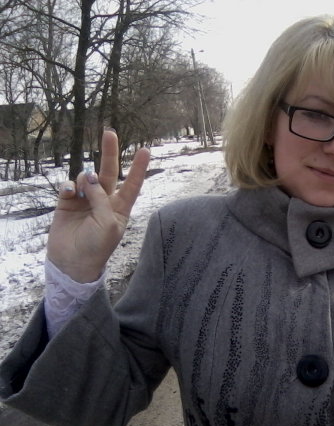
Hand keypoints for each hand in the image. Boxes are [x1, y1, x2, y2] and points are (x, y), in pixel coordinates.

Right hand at [46, 129, 150, 282]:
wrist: (72, 264)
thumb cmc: (97, 248)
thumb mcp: (108, 225)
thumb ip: (101, 199)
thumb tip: (89, 178)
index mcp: (120, 208)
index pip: (133, 184)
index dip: (139, 168)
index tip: (146, 150)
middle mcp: (104, 201)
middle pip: (109, 172)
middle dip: (110, 153)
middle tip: (109, 132)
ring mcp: (86, 200)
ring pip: (87, 178)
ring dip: (85, 179)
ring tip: (82, 192)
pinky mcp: (68, 203)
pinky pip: (69, 186)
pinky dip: (69, 186)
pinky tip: (69, 193)